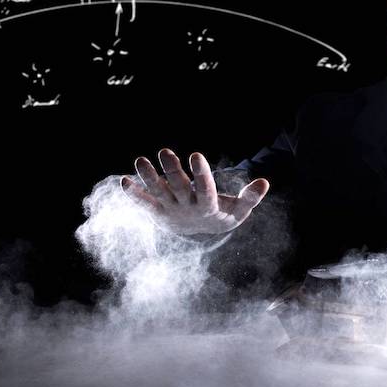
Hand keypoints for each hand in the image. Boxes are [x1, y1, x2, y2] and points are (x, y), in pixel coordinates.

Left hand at [120, 148, 269, 234]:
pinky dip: (133, 194)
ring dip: (148, 178)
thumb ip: (251, 197)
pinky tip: (123, 181)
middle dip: (171, 171)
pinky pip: (144, 203)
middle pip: (178, 189)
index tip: (196, 154)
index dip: (201, 173)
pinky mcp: (158, 213)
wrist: (203, 234)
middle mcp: (187, 209)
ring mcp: (170, 211)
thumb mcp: (240, 210)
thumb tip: (264, 182)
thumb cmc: (224, 215)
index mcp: (208, 207)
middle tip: (164, 151)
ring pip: (158, 194)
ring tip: (140, 161)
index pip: (205, 189)